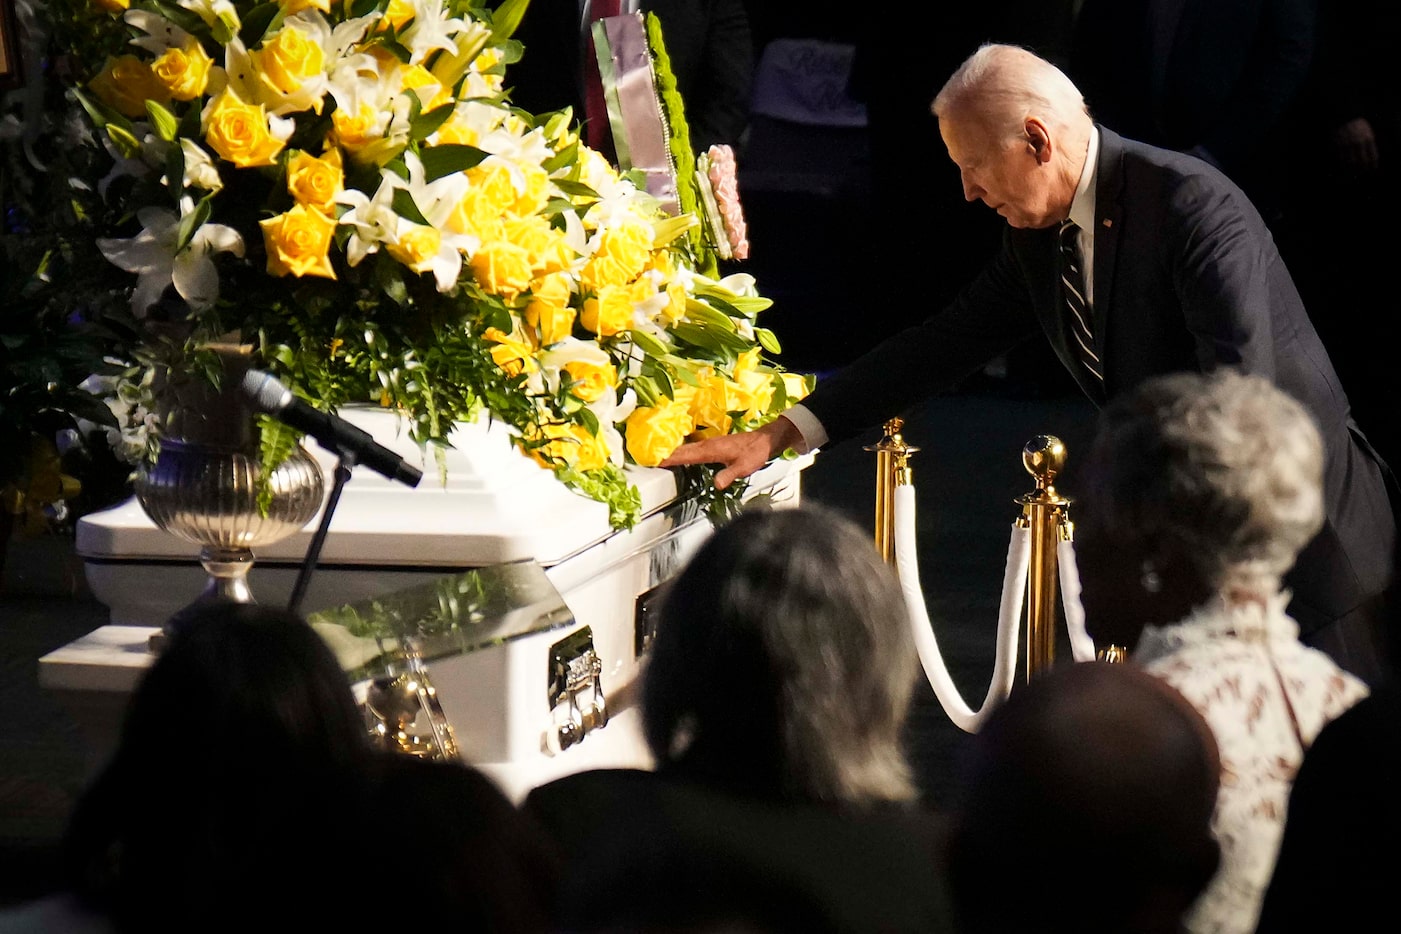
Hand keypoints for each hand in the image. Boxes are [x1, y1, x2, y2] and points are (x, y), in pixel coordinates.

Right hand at [660, 416, 803, 489]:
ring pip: (687, 448)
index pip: (686, 455)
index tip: (656, 461)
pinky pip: (694, 449)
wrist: (765, 441)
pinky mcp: (714, 446)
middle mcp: (708, 445)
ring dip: (673, 453)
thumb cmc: (755, 452)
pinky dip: (684, 453)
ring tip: (660, 460)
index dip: (671, 458)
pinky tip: (681, 457)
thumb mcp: (743, 467)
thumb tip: (716, 484)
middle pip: (683, 450)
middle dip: (666, 455)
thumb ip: (729, 475)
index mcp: (712, 450)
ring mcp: (710, 444)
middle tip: (650, 460)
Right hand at [1333, 117, 1379, 171]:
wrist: (1344, 117)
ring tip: (1353, 171)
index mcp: (1368, 139)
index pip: (1373, 157)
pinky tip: (1345, 166)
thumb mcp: (1368, 132)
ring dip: (1352, 169)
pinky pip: (1341, 159)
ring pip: (1351, 163)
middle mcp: (1359, 143)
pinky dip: (1344, 165)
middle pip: (1362, 162)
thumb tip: (1371, 158)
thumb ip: (1370, 144)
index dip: (1372, 165)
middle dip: (1363, 169)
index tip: (1371, 168)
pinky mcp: (1338, 146)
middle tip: (1362, 171)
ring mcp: (1347, 145)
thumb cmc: (1357, 125)